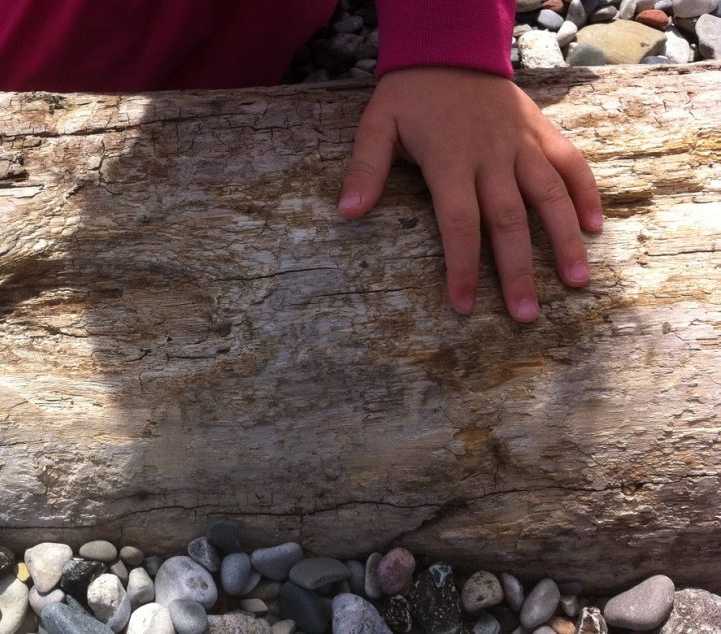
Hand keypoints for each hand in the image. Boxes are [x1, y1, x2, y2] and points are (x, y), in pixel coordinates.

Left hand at [337, 67, 602, 322]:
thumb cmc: (409, 96)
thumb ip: (366, 170)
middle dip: (516, 272)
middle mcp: (491, 157)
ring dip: (563, 240)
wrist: (450, 49)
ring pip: (548, 196)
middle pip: (508, 221)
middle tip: (526, 316)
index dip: (462, 267)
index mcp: (449, 161)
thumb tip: (347, 213)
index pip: (459, 224)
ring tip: (576, 281)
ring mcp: (521, 145)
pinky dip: (586, 193)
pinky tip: (594, 228)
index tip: (464, 307)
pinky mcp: (541, 132)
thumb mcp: (377, 127)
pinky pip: (570, 164)